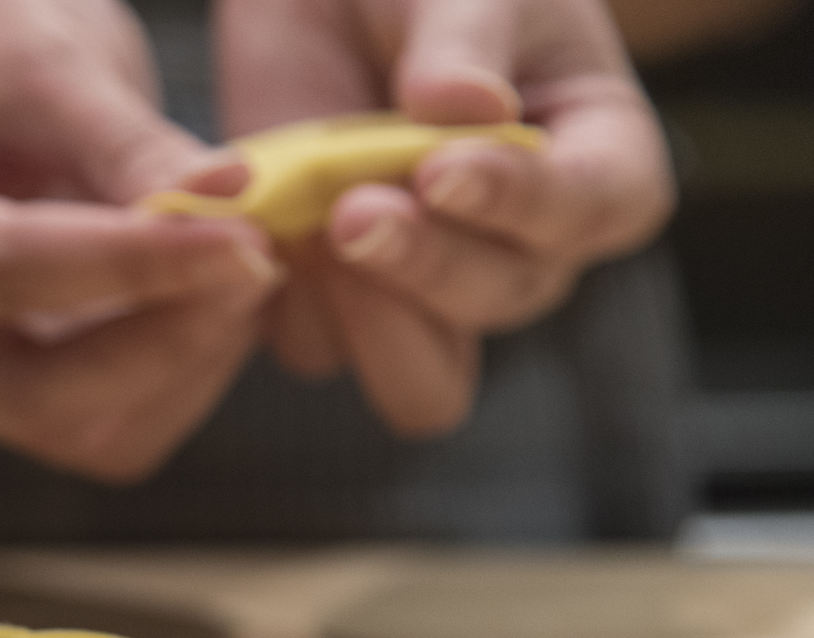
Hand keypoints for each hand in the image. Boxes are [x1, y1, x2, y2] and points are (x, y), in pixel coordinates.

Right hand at [0, 0, 280, 483]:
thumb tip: (229, 213)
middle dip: (166, 334)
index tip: (246, 235)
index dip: (136, 263)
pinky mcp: (10, 396)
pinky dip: (181, 368)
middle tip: (260, 253)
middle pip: (42, 393)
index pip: (7, 272)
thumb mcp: (40, 57)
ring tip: (242, 255)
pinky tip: (208, 291)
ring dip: (186, 358)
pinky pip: (114, 424)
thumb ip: (128, 145)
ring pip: (90, 428)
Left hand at [218, 0, 675, 435]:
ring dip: (371, 320)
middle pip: (500, 300)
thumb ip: (467, 38)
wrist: (317, 1)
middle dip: (430, 263)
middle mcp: (521, 250)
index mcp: (596, 161)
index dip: (525, 204)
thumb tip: (469, 109)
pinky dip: (287, 303)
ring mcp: (425, 293)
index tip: (445, 169)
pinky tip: (267, 237)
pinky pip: (319, 346)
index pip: (596, 209)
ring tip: (320, 235)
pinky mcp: (331, 308)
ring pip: (421, 374)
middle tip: (357, 209)